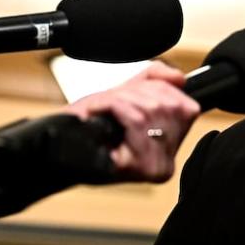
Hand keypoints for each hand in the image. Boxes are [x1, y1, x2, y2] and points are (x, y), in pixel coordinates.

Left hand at [65, 62, 200, 182]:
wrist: (58, 146)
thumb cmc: (89, 125)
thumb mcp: (128, 96)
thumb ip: (156, 80)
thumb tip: (179, 78)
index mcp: (171, 147)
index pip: (187, 107)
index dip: (158, 89)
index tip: (130, 91)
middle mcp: (168, 161)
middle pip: (167, 106)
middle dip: (135, 93)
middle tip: (111, 100)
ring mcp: (155, 166)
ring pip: (150, 110)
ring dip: (121, 99)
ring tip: (103, 106)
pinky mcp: (138, 167)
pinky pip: (135, 119)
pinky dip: (112, 105)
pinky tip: (97, 111)